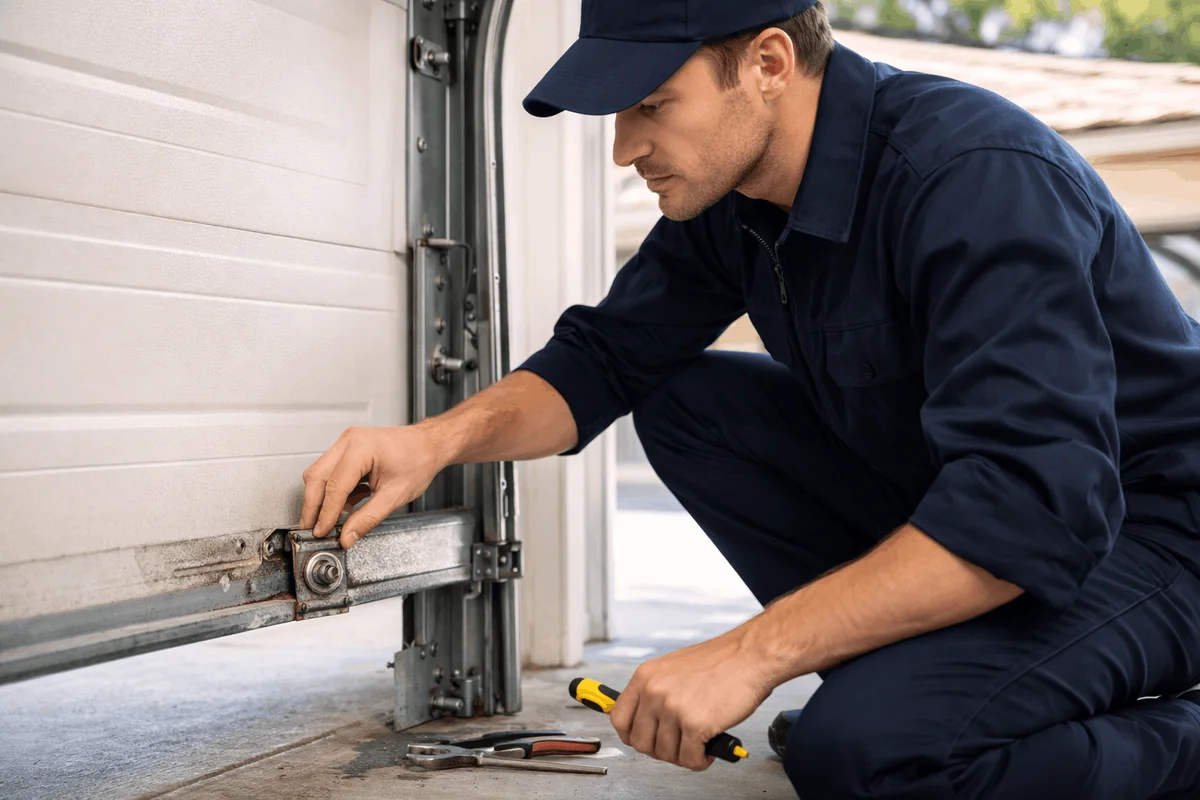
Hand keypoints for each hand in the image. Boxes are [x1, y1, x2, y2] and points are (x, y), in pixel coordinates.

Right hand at [299, 426, 444, 547]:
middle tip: (313, 528)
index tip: (321, 531)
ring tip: (333, 519)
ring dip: (322, 499)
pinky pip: (330, 471)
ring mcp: (346, 442)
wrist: (429, 445)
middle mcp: (349, 441)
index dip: (326, 513)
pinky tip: (348, 504)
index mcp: (361, 448)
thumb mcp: (395, 496)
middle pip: (317, 477)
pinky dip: (334, 491)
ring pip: (319, 473)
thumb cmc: (419, 460)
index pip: (335, 486)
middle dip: (313, 506)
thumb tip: (347, 535)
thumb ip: (367, 518)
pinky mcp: (348, 449)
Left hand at [610, 629, 773, 770]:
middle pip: (640, 742)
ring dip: (683, 755)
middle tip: (678, 745)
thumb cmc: (720, 661)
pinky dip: (700, 760)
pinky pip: (689, 759)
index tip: (644, 739)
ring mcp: (673, 709)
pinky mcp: (695, 724)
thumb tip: (647, 719)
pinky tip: (708, 749)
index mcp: (645, 677)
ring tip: (698, 744)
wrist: (750, 656)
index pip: (619, 719)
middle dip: (660, 750)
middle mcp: (654, 692)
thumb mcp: (673, 668)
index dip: (631, 736)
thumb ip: (656, 692)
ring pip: (665, 754)